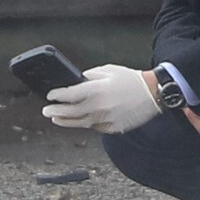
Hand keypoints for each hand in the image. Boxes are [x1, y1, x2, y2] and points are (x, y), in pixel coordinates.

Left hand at [42, 64, 163, 133]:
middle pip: (71, 112)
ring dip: (66, 121)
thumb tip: (76, 81)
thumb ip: (89, 76)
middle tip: (46, 111)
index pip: (70, 94)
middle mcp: (100, 106)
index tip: (50, 96)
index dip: (57, 96)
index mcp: (97, 89)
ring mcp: (107, 119)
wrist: (153, 94)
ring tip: (56, 119)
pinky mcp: (114, 128)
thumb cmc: (131, 80)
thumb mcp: (108, 70)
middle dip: (55, 112)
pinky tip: (80, 120)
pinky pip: (95, 127)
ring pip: (81, 123)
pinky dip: (86, 123)